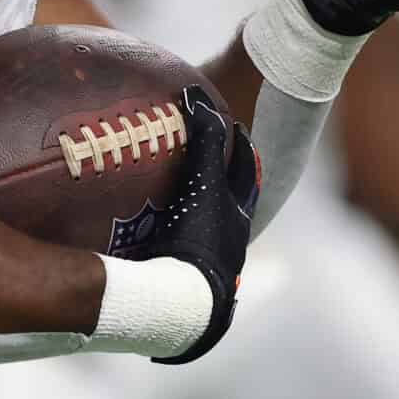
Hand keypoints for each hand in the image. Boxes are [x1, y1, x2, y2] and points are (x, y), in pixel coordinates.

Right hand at [111, 85, 259, 364]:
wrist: (187, 305)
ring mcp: (213, 268)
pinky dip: (176, 253)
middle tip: (211, 166)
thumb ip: (202, 141)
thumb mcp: (202, 185)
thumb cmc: (196, 241)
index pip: (244, 170)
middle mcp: (232, 240)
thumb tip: (196, 93)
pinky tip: (154, 255)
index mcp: (237, 213)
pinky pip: (185, 263)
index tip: (231, 124)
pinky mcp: (191, 290)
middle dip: (228, 185)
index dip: (239, 145)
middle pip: (235, 205)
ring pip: (214, 236)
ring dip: (203, 221)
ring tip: (179, 209)